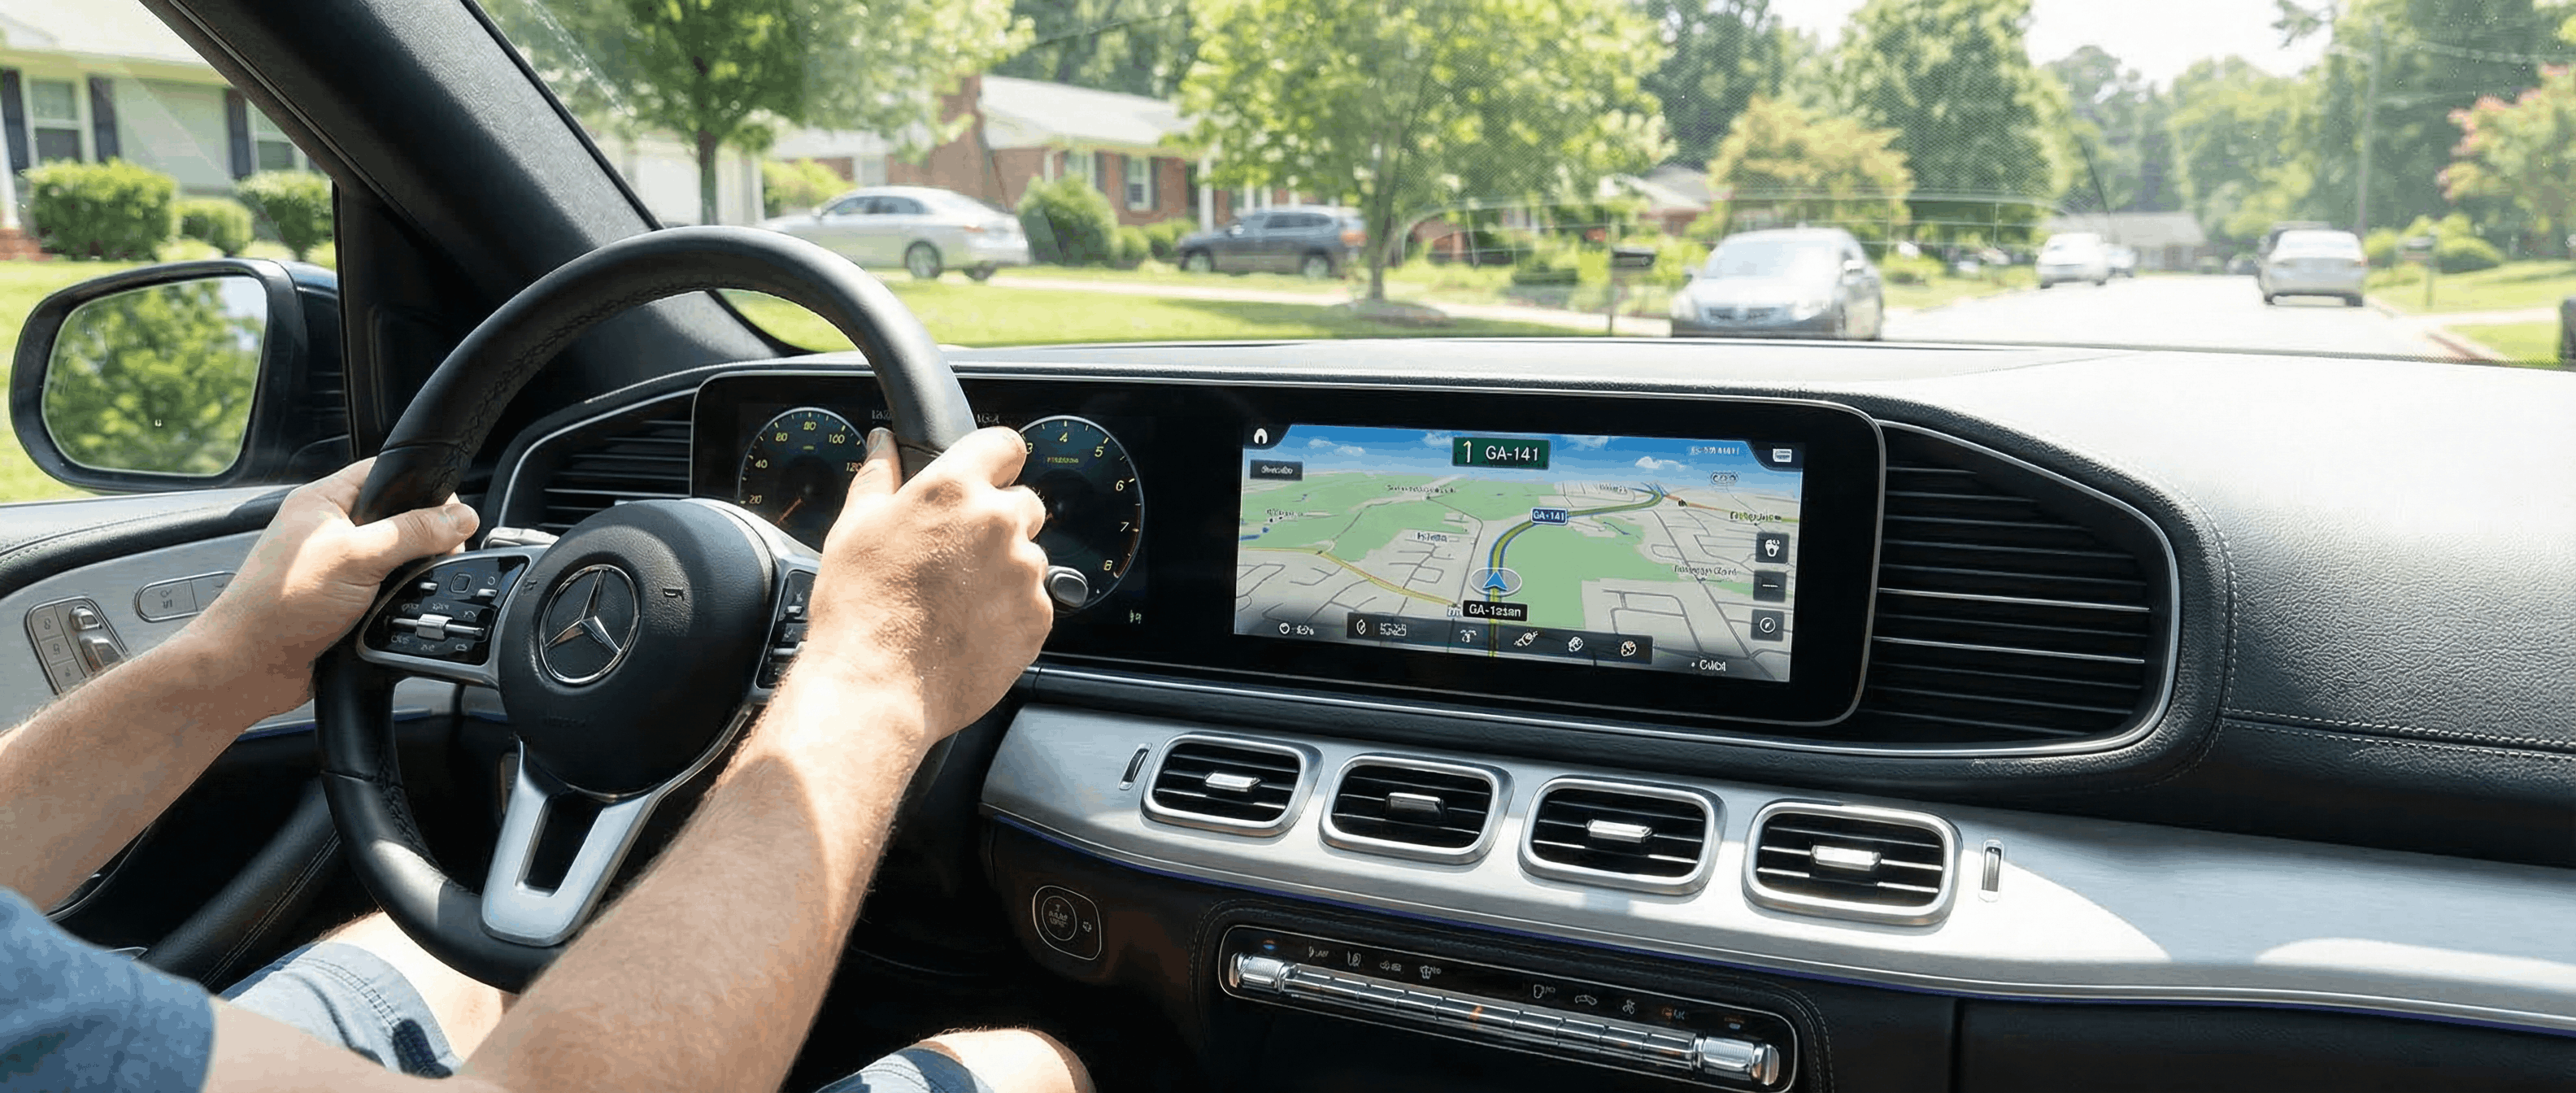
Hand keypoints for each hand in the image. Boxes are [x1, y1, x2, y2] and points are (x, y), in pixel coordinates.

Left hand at [189, 457, 479, 713]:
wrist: (250, 667)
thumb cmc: (277, 605)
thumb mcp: (357, 557)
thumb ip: (413, 533)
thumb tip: (461, 518)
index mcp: (323, 501)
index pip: (386, 473)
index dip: (424, 488)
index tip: (451, 515)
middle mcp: (331, 531)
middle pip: (400, 518)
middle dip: (422, 540)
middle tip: (430, 560)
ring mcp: (339, 567)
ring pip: (398, 560)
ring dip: (408, 577)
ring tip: (400, 592)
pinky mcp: (346, 601)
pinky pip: (390, 593)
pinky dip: (398, 604)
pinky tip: (392, 613)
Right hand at [799, 427, 1051, 737]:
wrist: (878, 686)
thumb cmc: (861, 609)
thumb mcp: (855, 528)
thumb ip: (878, 476)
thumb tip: (884, 445)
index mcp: (954, 489)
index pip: (1003, 444)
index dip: (993, 460)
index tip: (985, 475)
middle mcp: (998, 523)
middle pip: (1023, 502)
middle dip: (998, 519)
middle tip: (956, 552)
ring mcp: (1024, 572)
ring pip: (1029, 554)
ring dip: (1004, 567)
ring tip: (956, 598)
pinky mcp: (1038, 617)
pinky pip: (1034, 600)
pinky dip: (1011, 609)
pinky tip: (970, 625)